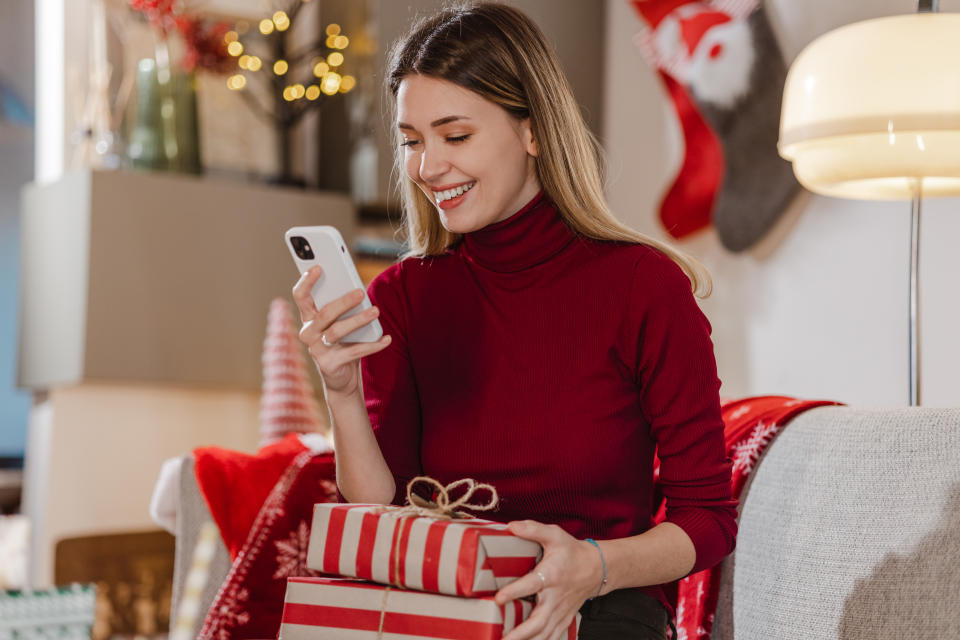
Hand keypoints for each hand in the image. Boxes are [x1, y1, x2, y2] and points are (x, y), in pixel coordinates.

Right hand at [292, 265, 391, 395]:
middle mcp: (308, 332)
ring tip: (376, 311)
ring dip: (358, 320)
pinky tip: (386, 338)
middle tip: (361, 292)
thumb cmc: (343, 342)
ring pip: (337, 331)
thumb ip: (343, 306)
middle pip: (324, 313)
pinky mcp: (329, 365)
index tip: (319, 267)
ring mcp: (317, 349)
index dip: (306, 281)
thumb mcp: (341, 321)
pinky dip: (372, 345)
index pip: (301, 296)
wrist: (342, 377)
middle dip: (343, 301)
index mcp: (309, 317)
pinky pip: (353, 352)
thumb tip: (358, 289)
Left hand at [495, 521, 603, 639]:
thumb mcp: (554, 535)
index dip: (515, 592)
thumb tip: (511, 526)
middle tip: (502, 639)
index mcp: (551, 575)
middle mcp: (555, 597)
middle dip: (520, 633)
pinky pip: (553, 637)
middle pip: (539, 621)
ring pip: (544, 634)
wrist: (596, 568)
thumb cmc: (571, 551)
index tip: (498, 599)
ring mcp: (560, 611)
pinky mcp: (564, 619)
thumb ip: (533, 529)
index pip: (531, 584)